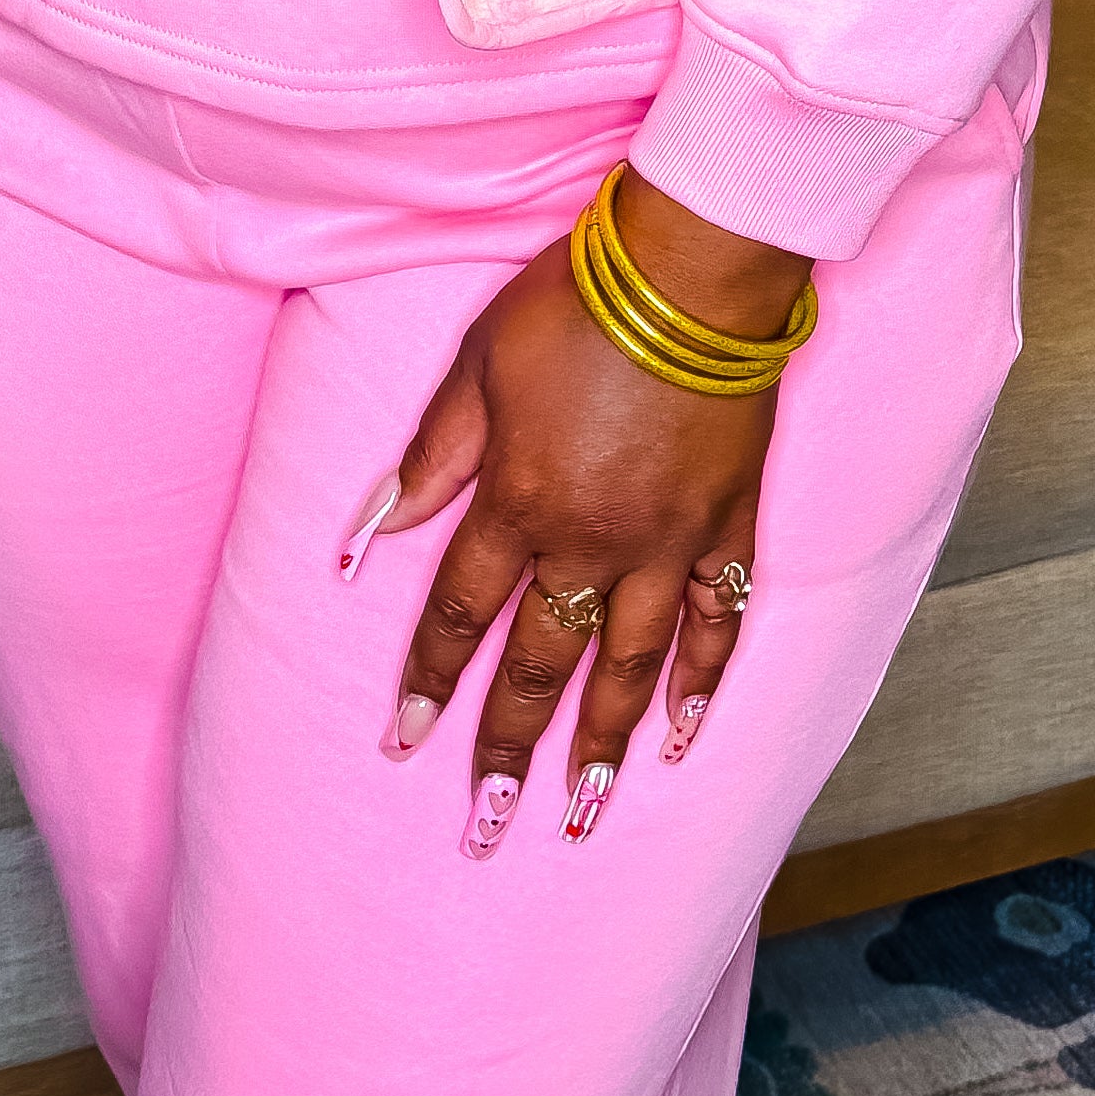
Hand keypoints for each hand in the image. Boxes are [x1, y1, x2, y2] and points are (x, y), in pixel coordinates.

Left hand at [361, 171, 798, 845]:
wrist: (693, 268)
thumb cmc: (574, 302)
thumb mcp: (475, 366)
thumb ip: (428, 460)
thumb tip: (365, 541)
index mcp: (520, 502)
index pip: (461, 616)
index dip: (429, 683)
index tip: (405, 745)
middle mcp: (592, 542)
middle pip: (540, 665)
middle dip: (507, 750)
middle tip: (487, 827)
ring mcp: (668, 542)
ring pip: (631, 667)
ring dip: (604, 748)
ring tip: (581, 815)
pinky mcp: (729, 524)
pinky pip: (718, 622)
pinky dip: (704, 683)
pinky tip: (686, 735)